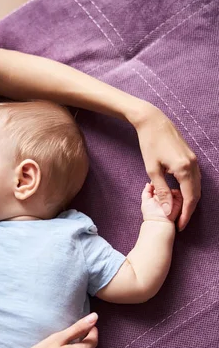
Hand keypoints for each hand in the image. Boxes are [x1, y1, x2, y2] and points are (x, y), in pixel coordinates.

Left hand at [134, 104, 200, 230]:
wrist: (153, 122)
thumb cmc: (149, 144)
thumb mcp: (152, 170)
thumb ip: (161, 192)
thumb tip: (167, 211)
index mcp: (184, 169)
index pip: (189, 199)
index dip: (185, 215)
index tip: (179, 226)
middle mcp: (193, 165)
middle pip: (196, 194)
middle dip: (189, 211)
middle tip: (179, 223)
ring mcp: (194, 160)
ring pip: (197, 187)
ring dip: (190, 201)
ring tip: (179, 213)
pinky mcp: (190, 157)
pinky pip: (194, 178)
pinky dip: (190, 190)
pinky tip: (180, 196)